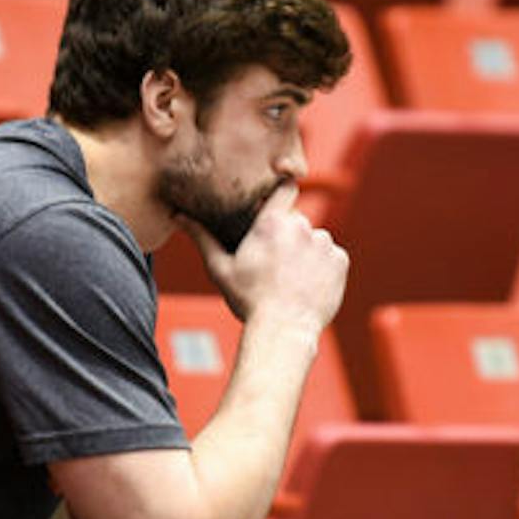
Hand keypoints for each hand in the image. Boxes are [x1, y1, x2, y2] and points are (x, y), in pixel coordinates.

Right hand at [180, 182, 345, 329]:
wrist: (284, 330)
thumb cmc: (249, 300)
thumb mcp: (221, 269)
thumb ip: (202, 238)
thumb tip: (178, 216)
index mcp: (271, 222)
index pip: (285, 189)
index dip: (283, 193)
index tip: (278, 203)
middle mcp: (301, 225)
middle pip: (296, 223)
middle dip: (288, 239)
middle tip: (276, 266)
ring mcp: (324, 242)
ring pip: (315, 241)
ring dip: (306, 254)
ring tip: (292, 281)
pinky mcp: (340, 260)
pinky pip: (332, 258)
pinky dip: (323, 269)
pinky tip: (308, 287)